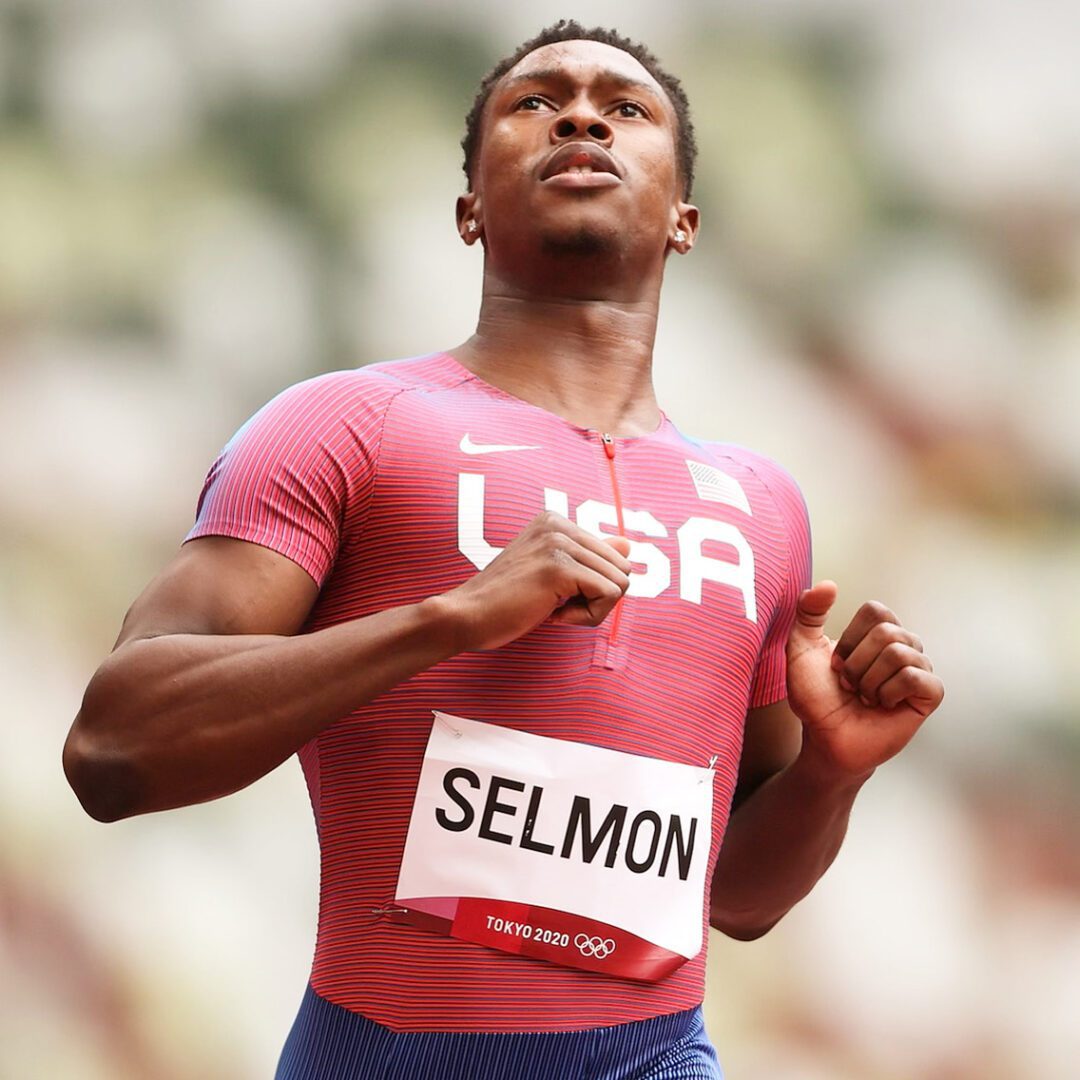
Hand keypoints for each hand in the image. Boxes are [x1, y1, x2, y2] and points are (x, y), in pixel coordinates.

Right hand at [442, 512, 631, 651]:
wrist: (465, 616)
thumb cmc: (505, 603)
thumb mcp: (553, 575)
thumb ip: (590, 558)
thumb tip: (629, 545)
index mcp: (555, 521)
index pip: (612, 556)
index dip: (590, 588)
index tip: (553, 595)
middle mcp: (558, 524)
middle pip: (622, 568)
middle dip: (597, 598)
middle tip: (556, 606)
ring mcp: (558, 543)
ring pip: (620, 583)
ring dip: (592, 609)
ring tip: (553, 610)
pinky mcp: (559, 567)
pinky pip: (609, 595)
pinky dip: (588, 616)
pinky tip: (553, 615)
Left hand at [785, 581, 943, 777]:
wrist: (824, 737)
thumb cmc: (816, 696)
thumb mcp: (800, 649)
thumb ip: (808, 612)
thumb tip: (829, 584)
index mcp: (877, 632)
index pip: (876, 611)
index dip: (850, 638)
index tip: (836, 663)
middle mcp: (903, 646)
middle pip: (887, 633)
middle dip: (856, 664)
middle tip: (849, 685)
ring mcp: (918, 670)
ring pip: (900, 654)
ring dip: (869, 681)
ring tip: (864, 697)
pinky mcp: (929, 695)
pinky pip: (916, 677)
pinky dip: (889, 693)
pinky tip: (882, 705)